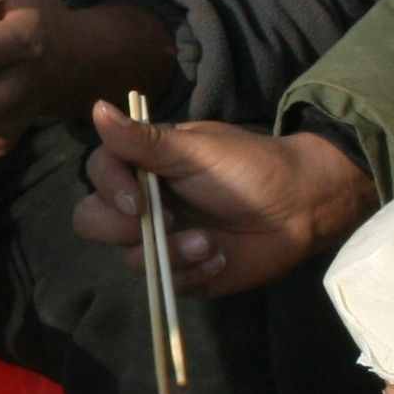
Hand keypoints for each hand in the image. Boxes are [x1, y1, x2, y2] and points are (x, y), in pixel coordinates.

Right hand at [73, 102, 374, 296]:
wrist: (299, 207)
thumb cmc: (248, 168)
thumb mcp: (195, 151)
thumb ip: (143, 140)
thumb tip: (97, 108)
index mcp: (142, 167)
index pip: (97, 176)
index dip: (110, 191)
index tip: (139, 202)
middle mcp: (142, 204)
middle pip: (93, 221)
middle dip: (125, 230)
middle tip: (168, 223)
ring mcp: (159, 241)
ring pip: (130, 259)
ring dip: (171, 253)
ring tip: (210, 242)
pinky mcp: (181, 272)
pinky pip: (166, 285)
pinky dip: (194, 272)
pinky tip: (220, 257)